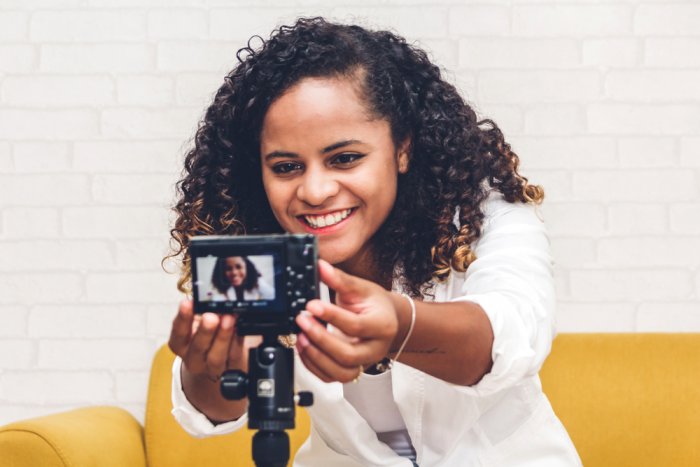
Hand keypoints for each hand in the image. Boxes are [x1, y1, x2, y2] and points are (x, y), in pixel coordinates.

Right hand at [168, 299, 246, 381]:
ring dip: (223, 337)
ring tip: (229, 319)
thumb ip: (203, 309)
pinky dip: (238, 340)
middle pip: (197, 348)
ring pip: (216, 356)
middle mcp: (194, 358)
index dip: (183, 318)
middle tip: (211, 316)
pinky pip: (235, 355)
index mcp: (181, 343)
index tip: (187, 303)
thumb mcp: (200, 319)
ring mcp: (213, 366)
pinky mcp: (231, 367)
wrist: (223, 357)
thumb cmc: (209, 333)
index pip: (179, 332)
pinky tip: (241, 328)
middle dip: (205, 331)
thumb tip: (214, 294)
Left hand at [295, 260, 403, 382]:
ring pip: (340, 372)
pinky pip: (332, 377)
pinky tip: (304, 348)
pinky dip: (314, 365)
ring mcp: (364, 363)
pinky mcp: (352, 370)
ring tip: (301, 337)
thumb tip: (320, 266)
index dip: (331, 316)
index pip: (356, 325)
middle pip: (348, 355)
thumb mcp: (361, 287)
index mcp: (383, 325)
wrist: (386, 319)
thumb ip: (340, 279)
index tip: (312, 305)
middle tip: (302, 320)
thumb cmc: (374, 304)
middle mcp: (376, 349)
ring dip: (316, 357)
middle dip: (320, 339)